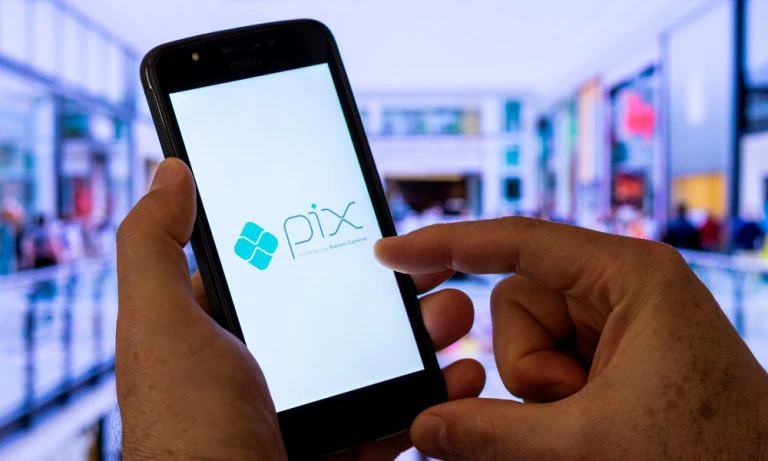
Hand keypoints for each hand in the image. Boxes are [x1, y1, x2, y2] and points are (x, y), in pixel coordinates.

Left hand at [116, 158, 483, 459]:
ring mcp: (306, 414)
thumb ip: (154, 246)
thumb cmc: (186, 430)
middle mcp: (264, 373)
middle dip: (392, 289)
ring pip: (377, 362)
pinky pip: (397, 416)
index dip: (322, 247)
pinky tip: (456, 374)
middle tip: (432, 265)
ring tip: (456, 314)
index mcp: (221, 336)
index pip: (279, 275)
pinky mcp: (342, 450)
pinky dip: (433, 395)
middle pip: (341, 315)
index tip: (366, 225)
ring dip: (425, 335)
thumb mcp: (161, 324)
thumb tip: (172, 171)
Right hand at [375, 218, 767, 459]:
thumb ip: (493, 434)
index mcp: (630, 275)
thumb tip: (423, 428)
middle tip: (571, 405)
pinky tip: (593, 419)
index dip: (447, 244)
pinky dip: (550, 396)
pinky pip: (546, 361)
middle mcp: (620, 286)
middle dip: (527, 364)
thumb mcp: (588, 444)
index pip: (517, 243)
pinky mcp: (612, 351)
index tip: (392, 252)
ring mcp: (615, 319)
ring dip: (540, 387)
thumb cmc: (710, 453)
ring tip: (591, 419)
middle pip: (516, 301)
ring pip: (524, 338)